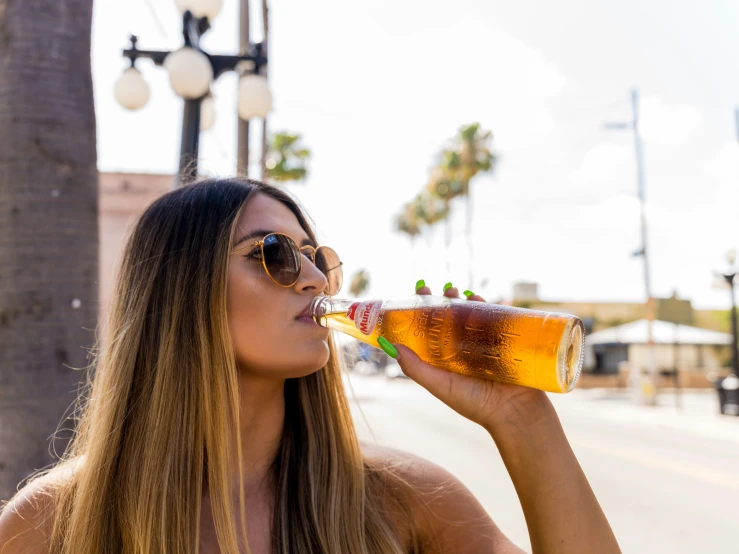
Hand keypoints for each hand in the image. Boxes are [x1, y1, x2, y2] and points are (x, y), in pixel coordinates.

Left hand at [393, 282, 551, 431]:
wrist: (515, 411)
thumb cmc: (475, 403)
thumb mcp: (440, 385)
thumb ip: (416, 368)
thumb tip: (391, 346)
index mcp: (444, 359)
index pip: (427, 331)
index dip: (418, 313)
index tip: (411, 298)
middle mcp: (461, 349)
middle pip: (446, 318)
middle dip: (437, 300)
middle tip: (429, 288)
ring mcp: (482, 342)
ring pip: (467, 314)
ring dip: (458, 298)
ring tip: (452, 290)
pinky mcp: (502, 338)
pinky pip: (491, 316)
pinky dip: (482, 304)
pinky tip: (473, 296)